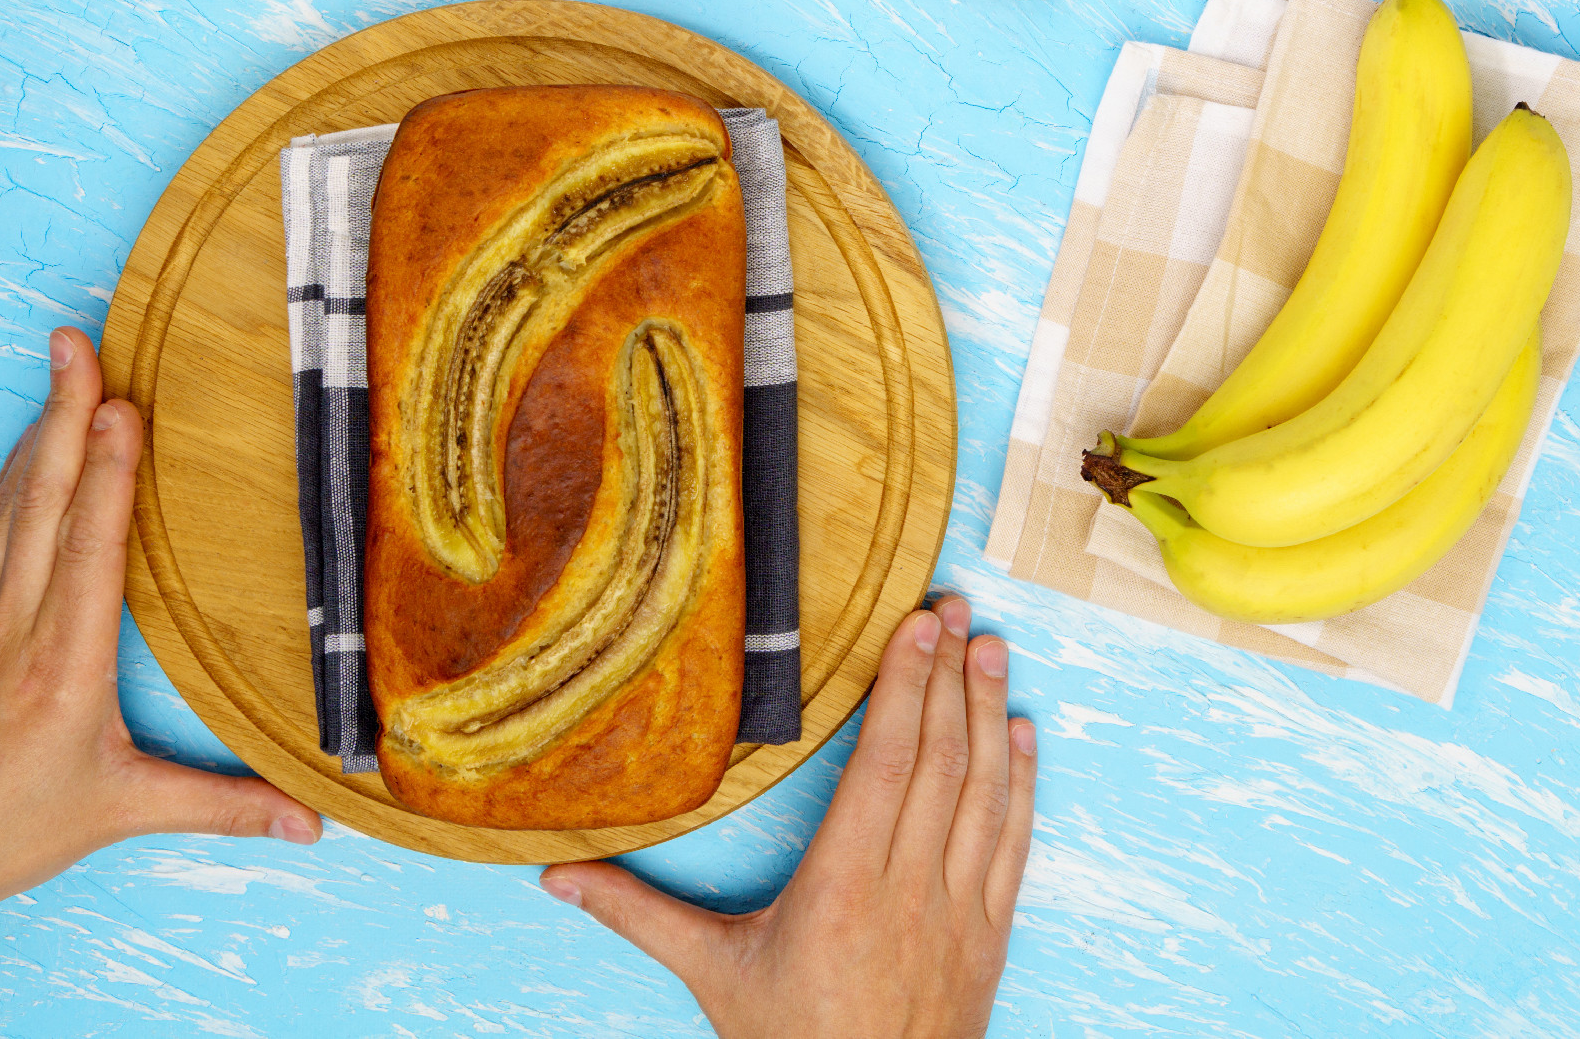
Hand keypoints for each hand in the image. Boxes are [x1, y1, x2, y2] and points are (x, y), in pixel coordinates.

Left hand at [0, 328, 320, 1006]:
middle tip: (77, 344)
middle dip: (64, 415)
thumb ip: (221, 807)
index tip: (122, 405)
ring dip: (39, 435)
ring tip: (64, 372)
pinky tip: (27, 452)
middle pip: (43, 501)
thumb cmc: (3, 834)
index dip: (109, 472)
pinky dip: (8, 481)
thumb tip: (311, 823)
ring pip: (8, 506)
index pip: (90, 547)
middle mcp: (12, 627)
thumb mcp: (120, 815)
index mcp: (62, 666)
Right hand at [540, 594, 1036, 1038]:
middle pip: (940, 760)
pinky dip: (1022, 782)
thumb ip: (638, 915)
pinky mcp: (990, 932)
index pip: (885, 764)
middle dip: (951, 675)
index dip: (905, 688)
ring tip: (992, 647)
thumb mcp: (713, 973)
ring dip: (991, 712)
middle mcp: (911, 889)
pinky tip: (1023, 732)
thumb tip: (556, 876)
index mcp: (844, 888)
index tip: (917, 628)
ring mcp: (961, 910)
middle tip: (957, 607)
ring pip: (985, 792)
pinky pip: (1014, 842)